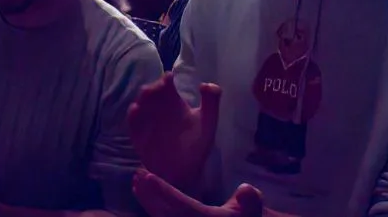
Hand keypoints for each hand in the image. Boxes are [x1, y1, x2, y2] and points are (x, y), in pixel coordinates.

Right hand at [129, 75, 220, 190]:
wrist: (184, 172)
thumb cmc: (196, 145)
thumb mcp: (208, 123)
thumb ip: (211, 102)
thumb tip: (206, 83)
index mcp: (174, 101)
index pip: (166, 84)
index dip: (166, 79)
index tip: (169, 78)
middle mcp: (158, 108)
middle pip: (151, 91)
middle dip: (152, 87)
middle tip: (157, 88)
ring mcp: (147, 120)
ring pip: (140, 104)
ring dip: (141, 99)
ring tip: (146, 97)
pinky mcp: (138, 134)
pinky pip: (132, 122)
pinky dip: (132, 116)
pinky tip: (136, 111)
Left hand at [135, 171, 264, 216]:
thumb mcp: (251, 214)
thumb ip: (250, 201)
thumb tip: (246, 188)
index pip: (181, 205)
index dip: (164, 192)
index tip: (148, 177)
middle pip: (164, 212)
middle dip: (150, 194)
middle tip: (137, 175)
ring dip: (147, 201)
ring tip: (136, 183)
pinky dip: (152, 208)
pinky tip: (143, 196)